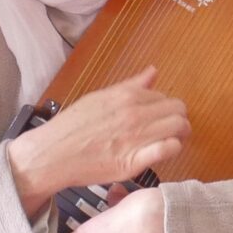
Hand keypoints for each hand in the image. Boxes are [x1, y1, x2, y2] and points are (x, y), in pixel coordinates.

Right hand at [6, 67, 190, 216]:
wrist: (53, 154)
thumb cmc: (72, 127)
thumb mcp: (100, 98)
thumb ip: (131, 86)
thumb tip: (153, 72)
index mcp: (127, 97)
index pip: (166, 98)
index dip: (167, 109)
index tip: (160, 119)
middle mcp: (134, 114)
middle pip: (179, 111)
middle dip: (179, 120)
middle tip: (170, 131)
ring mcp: (136, 137)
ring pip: (179, 128)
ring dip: (179, 135)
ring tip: (168, 143)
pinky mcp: (134, 160)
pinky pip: (168, 149)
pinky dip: (172, 149)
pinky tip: (163, 153)